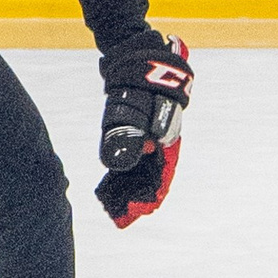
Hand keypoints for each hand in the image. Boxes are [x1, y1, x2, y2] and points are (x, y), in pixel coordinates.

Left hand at [95, 31, 190, 227]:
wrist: (144, 62)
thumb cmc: (145, 85)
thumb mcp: (141, 108)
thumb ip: (138, 130)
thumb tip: (132, 156)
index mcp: (168, 142)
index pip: (160, 177)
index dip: (148, 197)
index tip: (135, 211)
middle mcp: (162, 145)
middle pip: (150, 178)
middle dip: (135, 198)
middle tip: (118, 214)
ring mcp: (152, 141)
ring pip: (141, 172)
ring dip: (128, 189)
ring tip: (112, 206)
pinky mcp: (141, 135)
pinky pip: (135, 161)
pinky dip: (124, 175)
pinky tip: (109, 186)